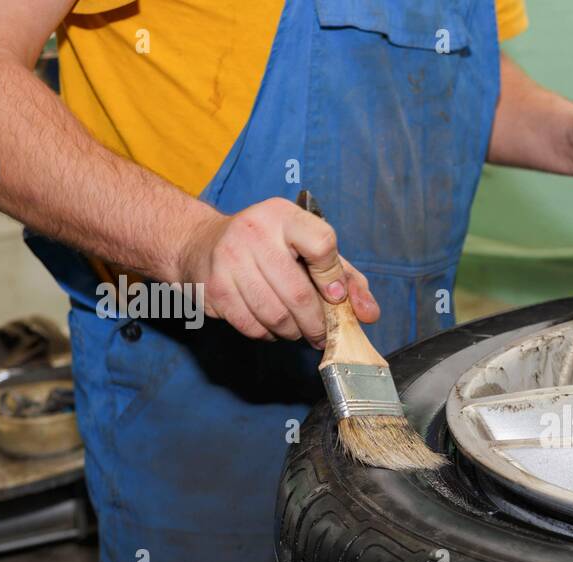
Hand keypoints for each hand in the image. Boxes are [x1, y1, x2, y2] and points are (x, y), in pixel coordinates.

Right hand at [177, 197, 378, 346]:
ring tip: (296, 329)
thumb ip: (346, 278)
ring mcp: (230, 260)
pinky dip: (268, 334)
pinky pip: (252, 327)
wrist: (202, 243)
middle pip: (299, 294)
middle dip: (317, 324)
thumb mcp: (309, 248)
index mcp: (284, 216)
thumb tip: (369, 314)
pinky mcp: (214, 288)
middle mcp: (254, 232)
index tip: (335, 296)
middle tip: (321, 333)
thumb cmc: (268, 247)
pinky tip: (270, 325)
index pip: (322, 244)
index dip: (334, 278)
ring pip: (276, 316)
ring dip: (293, 332)